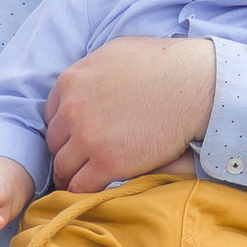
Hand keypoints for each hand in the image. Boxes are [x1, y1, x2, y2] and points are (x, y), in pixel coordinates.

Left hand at [45, 36, 216, 194]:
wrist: (194, 85)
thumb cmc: (163, 64)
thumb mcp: (114, 53)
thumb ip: (90, 71)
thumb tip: (87, 82)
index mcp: (71, 81)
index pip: (52, 114)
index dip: (65, 128)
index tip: (76, 137)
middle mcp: (73, 110)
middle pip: (55, 142)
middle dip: (67, 151)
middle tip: (81, 162)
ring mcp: (88, 137)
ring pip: (63, 167)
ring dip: (71, 175)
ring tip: (81, 182)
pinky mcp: (108, 162)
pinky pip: (81, 186)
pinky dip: (82, 193)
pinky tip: (92, 194)